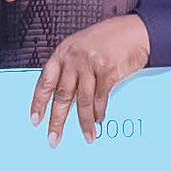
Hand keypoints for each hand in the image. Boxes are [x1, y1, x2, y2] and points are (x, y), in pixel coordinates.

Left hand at [30, 15, 150, 145]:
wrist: (135, 31)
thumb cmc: (107, 39)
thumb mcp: (80, 47)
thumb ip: (69, 68)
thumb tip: (63, 97)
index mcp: (62, 53)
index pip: (45, 82)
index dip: (39, 103)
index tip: (35, 120)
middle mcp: (73, 59)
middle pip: (62, 95)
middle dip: (57, 120)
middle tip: (53, 139)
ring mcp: (90, 65)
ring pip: (82, 101)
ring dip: (84, 122)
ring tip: (86, 136)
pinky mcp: (108, 72)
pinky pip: (100, 98)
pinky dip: (99, 112)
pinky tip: (98, 120)